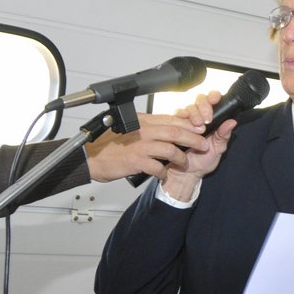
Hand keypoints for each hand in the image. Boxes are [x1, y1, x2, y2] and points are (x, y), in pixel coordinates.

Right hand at [84, 112, 211, 181]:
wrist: (89, 157)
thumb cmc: (108, 144)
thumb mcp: (129, 128)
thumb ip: (146, 126)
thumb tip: (165, 126)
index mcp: (142, 121)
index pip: (171, 119)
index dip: (189, 124)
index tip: (200, 128)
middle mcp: (143, 131)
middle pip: (175, 132)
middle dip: (193, 138)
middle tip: (203, 145)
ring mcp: (140, 146)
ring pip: (170, 148)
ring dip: (181, 157)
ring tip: (185, 162)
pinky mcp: (135, 161)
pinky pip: (157, 167)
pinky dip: (163, 171)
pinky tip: (164, 174)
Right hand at [159, 92, 240, 200]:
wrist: (186, 174)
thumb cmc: (202, 162)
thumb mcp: (217, 150)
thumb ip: (223, 136)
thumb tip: (232, 122)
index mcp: (208, 120)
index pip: (210, 101)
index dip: (212, 96)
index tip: (215, 99)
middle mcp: (195, 119)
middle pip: (197, 101)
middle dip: (202, 107)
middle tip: (206, 119)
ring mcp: (182, 123)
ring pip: (185, 109)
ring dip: (192, 115)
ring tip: (197, 127)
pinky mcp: (170, 129)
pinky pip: (172, 119)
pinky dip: (178, 121)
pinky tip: (184, 129)